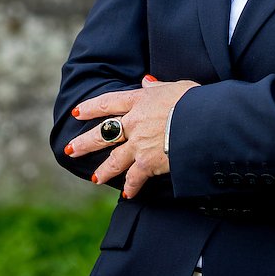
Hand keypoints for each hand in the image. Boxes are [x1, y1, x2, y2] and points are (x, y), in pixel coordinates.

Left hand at [65, 75, 197, 198]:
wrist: (204, 120)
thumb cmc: (194, 99)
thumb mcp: (175, 86)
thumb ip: (157, 87)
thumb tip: (146, 81)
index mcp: (139, 100)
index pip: (108, 103)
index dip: (91, 107)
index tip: (77, 112)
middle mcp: (134, 122)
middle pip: (103, 133)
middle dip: (85, 142)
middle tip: (70, 150)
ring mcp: (139, 144)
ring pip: (114, 159)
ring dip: (103, 170)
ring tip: (95, 178)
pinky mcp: (148, 162)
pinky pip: (135, 177)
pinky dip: (132, 186)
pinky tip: (128, 195)